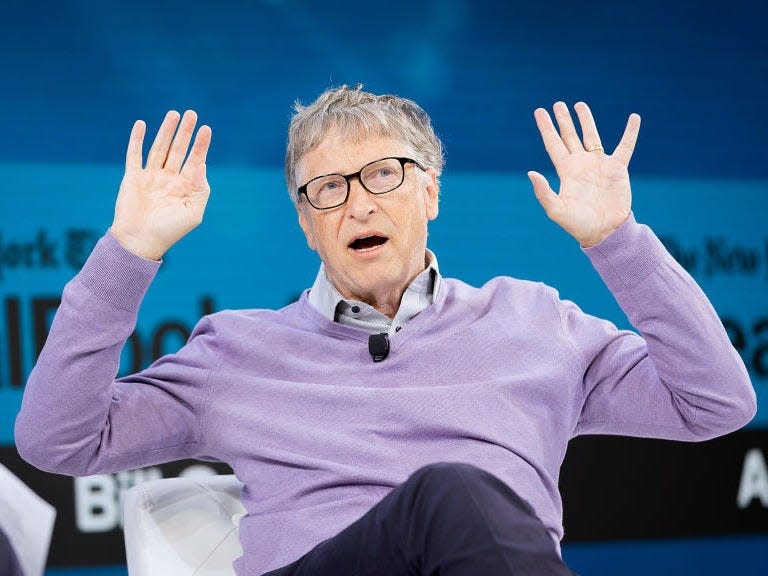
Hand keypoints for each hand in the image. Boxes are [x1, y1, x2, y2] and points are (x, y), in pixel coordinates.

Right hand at [111, 110, 211, 259]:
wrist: (140, 241)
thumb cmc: (169, 231)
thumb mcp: (193, 213)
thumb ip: (201, 189)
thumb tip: (202, 165)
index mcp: (185, 187)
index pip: (195, 160)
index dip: (201, 145)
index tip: (206, 129)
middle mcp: (169, 179)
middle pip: (179, 150)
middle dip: (185, 132)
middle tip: (191, 113)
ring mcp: (151, 177)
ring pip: (160, 148)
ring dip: (166, 131)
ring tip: (173, 114)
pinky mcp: (133, 178)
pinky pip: (135, 155)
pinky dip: (137, 139)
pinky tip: (141, 124)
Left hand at [528, 101, 640, 246]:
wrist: (605, 231)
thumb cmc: (578, 224)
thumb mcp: (556, 210)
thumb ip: (543, 192)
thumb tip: (531, 173)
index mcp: (566, 171)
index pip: (553, 143)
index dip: (546, 127)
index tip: (539, 111)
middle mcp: (581, 164)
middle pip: (570, 136)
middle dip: (563, 120)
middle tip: (557, 104)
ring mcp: (599, 165)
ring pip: (591, 136)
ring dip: (586, 120)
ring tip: (579, 105)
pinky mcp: (617, 168)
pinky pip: (625, 146)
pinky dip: (630, 132)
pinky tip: (634, 118)